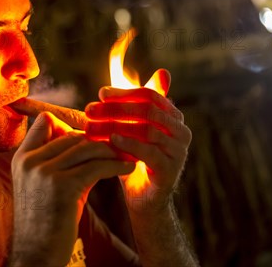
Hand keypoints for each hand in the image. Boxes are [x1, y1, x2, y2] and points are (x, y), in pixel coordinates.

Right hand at [9, 112, 134, 265]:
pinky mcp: (63, 186)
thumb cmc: (46, 221)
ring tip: (126, 155)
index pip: (45, 121)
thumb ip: (60, 161)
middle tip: (119, 143)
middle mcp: (30, 161)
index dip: (69, 125)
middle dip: (97, 139)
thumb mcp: (44, 185)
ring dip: (111, 150)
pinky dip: (116, 165)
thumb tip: (89, 142)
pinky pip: (96, 166)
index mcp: (22, 158)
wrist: (36, 254)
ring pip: (86, 147)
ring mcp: (44, 172)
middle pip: (72, 134)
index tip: (91, 136)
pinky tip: (127, 168)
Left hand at [85, 86, 191, 215]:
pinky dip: (129, 144)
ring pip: (146, 129)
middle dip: (116, 108)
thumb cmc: (134, 157)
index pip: (149, 95)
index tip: (100, 93)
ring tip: (93, 125)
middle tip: (90, 109)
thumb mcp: (129, 128)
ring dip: (116, 125)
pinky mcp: (171, 170)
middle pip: (147, 109)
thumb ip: (125, 104)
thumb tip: (112, 72)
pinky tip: (110, 140)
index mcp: (172, 116)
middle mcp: (180, 130)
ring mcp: (178, 150)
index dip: (124, 92)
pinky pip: (149, 152)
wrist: (144, 198)